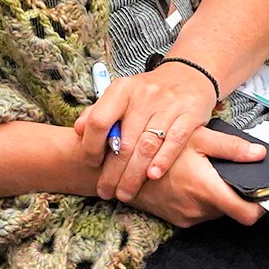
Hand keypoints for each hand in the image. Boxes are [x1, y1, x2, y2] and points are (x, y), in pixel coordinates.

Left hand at [78, 58, 228, 200]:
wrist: (189, 76)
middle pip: (125, 141)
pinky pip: (175, 141)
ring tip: (125, 193)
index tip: (92, 163)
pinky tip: (152, 176)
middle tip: (106, 192)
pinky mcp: (190, 114)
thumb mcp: (121, 95)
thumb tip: (77, 130)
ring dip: (134, 174)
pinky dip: (163, 160)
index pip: (99, 120)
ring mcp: (168, 105)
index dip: (91, 145)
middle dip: (113, 172)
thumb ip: (98, 112)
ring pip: (147, 145)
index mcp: (122, 90)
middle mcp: (144, 96)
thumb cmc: (148, 93)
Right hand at [126, 128, 265, 227]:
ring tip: (202, 174)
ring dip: (214, 196)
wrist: (119, 168)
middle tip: (224, 172)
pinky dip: (198, 200)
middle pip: (231, 209)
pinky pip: (198, 213)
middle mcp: (198, 209)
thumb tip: (260, 153)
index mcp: (207, 190)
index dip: (260, 206)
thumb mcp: (195, 138)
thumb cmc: (155, 148)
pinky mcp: (176, 220)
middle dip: (232, 193)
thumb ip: (230, 147)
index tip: (262, 195)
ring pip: (214, 211)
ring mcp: (186, 217)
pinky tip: (188, 182)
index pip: (247, 214)